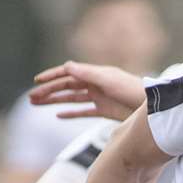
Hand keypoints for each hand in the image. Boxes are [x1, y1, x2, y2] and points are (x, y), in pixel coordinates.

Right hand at [29, 61, 144, 120]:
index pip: (68, 73)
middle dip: (48, 91)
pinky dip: (70, 113)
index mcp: (95, 74)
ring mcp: (99, 97)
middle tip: (31, 98)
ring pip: (71, 99)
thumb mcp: (108, 80)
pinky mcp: (104, 111)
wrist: (151, 108)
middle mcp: (95, 84)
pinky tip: (58, 116)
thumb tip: (66, 66)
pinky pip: (83, 112)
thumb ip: (88, 74)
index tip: (37, 82)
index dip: (52, 76)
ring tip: (37, 104)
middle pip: (66, 86)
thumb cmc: (133, 91)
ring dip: (54, 101)